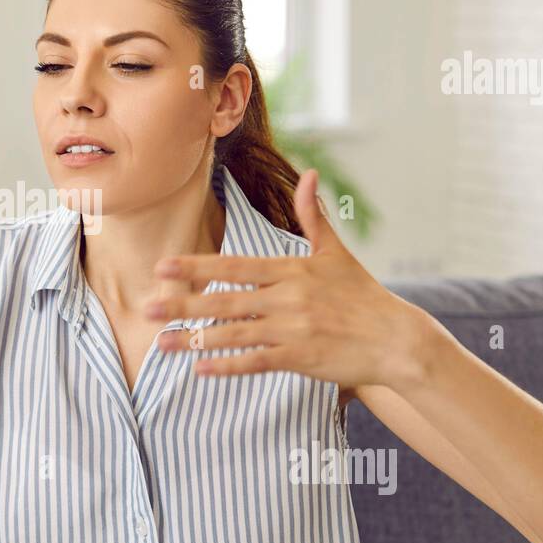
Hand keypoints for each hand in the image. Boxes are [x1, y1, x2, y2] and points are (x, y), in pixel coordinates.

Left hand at [146, 168, 429, 388]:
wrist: (395, 338)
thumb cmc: (362, 295)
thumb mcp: (336, 252)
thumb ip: (313, 217)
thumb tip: (311, 175)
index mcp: (291, 270)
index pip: (234, 266)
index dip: (197, 267)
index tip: (163, 267)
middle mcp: (287, 298)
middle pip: (225, 300)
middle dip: (183, 303)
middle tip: (146, 306)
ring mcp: (293, 329)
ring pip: (234, 333)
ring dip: (195, 339)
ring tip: (162, 343)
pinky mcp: (301, 358)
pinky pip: (256, 361)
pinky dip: (227, 365)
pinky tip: (200, 368)